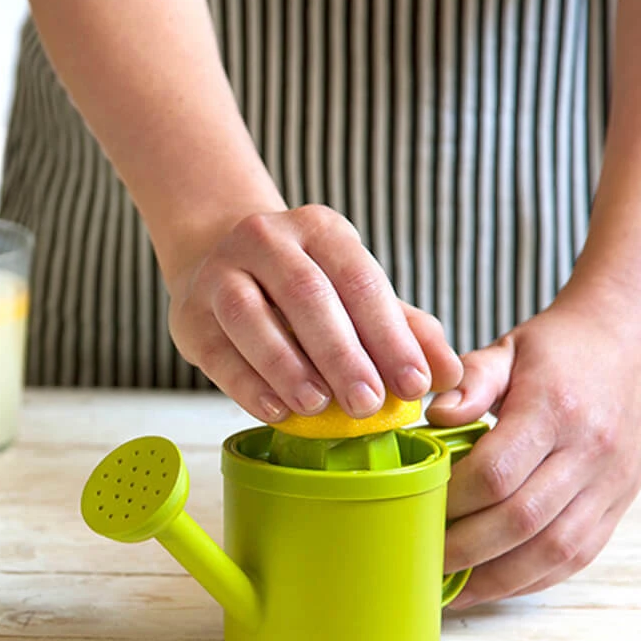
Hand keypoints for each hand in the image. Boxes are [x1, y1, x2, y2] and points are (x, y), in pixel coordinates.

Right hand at [167, 204, 463, 421]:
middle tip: (369, 405)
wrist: (219, 260)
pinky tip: (277, 411)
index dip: (390, 335)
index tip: (415, 385)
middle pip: (307, 296)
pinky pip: (219, 351)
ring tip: (320, 407)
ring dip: (289, 366)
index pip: (361, 280)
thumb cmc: (304, 288)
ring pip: (252, 317)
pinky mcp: (189, 314)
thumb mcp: (358, 294)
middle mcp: (267, 240)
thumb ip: (407, 330)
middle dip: (343, 354)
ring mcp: (221, 273)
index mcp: (320, 229)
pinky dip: (248, 384)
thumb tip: (451, 376)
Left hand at [426, 286, 640, 606]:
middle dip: (465, 550)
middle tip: (423, 557)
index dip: (453, 500)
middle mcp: (589, 451)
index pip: (496, 473)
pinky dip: (533, 577)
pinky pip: (577, 557)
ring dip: (497, 579)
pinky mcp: (619, 503)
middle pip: (520, 520)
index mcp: (555, 408)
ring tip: (453, 587)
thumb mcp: (509, 348)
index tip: (419, 506)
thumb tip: (435, 419)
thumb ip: (471, 380)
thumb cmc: (562, 345)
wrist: (635, 337)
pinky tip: (495, 581)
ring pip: (552, 550)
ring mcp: (610, 483)